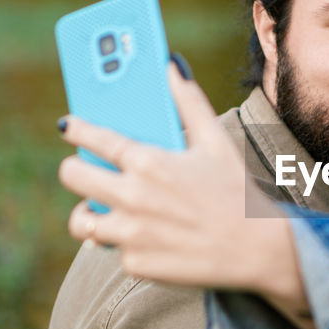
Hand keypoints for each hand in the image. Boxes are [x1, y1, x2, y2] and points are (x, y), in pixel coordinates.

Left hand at [57, 64, 310, 325]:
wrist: (259, 251)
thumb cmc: (238, 192)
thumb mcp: (216, 142)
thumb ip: (189, 101)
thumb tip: (171, 65)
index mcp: (148, 162)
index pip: (94, 138)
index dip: (76, 129)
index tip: (68, 126)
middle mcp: (132, 197)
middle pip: (73, 176)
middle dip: (74, 169)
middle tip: (84, 169)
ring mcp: (131, 233)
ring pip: (81, 222)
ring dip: (89, 214)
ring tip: (102, 209)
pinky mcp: (136, 264)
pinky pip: (115, 250)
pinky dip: (127, 244)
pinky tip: (148, 238)